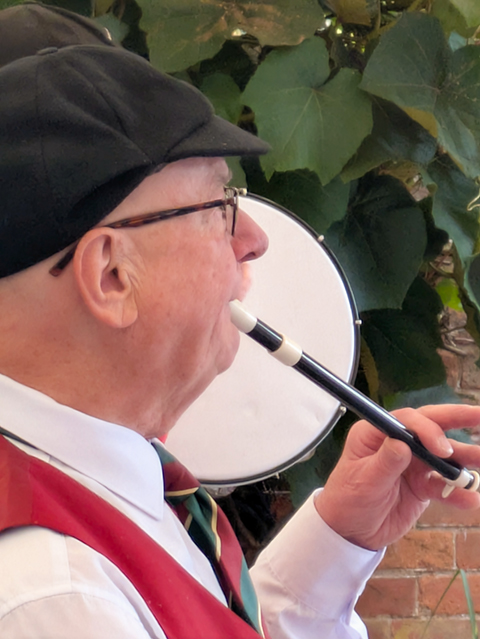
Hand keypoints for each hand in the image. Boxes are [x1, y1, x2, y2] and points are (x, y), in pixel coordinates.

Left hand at [314, 404, 479, 550]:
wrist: (350, 531)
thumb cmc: (347, 500)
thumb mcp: (363, 481)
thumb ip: (385, 463)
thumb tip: (402, 444)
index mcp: (376, 433)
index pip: (408, 421)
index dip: (429, 431)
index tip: (443, 449)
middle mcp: (396, 443)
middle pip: (430, 427)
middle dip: (457, 419)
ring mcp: (411, 464)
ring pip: (443, 456)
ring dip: (465, 459)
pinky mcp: (422, 485)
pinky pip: (443, 485)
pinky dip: (458, 493)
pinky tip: (470, 500)